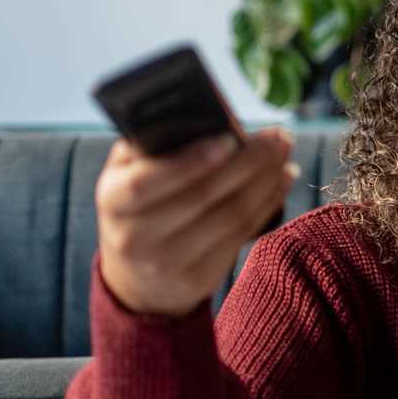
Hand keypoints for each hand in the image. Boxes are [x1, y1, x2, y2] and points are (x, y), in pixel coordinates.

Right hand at [94, 126, 297, 317]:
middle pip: (202, 197)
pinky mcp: (198, 279)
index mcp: (113, 200)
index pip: (148, 181)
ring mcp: (167, 263)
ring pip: (230, 217)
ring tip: (284, 154)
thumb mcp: (129, 171)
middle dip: (248, 162)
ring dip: (265, 181)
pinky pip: (241, 235)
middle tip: (278, 136)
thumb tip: (214, 120)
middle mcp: (135, 237)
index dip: (190, 161)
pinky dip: (267, 204)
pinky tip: (280, 180)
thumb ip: (155, 145)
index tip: (230, 139)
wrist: (135, 274)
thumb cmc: (139, 203)